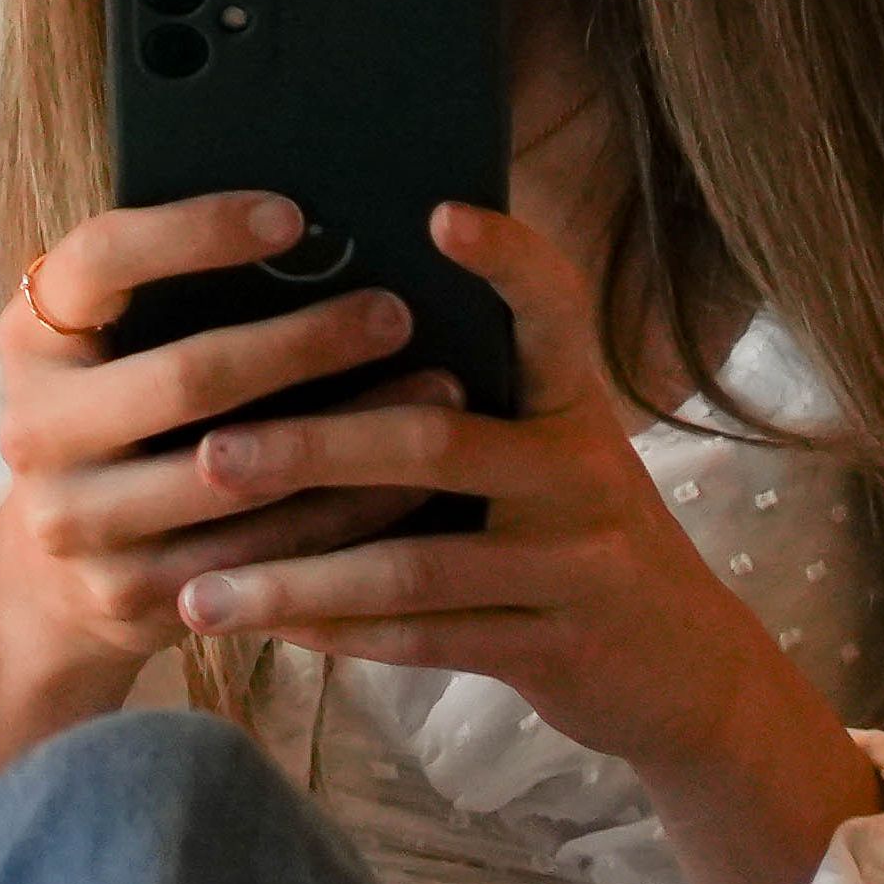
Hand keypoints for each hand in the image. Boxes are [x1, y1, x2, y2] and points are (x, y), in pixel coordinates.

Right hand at [0, 188, 464, 796]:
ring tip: (441, 390)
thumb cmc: (121, 415)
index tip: (294, 216)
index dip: (196, 232)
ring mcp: (76, 520)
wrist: (54, 574)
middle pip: (186, 377)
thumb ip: (175, 293)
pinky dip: (348, 515)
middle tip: (396, 313)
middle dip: (303, 343)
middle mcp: (35, 427)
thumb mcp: (112, 345)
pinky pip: (262, 554)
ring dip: (352, 432)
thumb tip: (323, 226)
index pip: (103, 258)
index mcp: (30, 335)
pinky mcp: (130, 593)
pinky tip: (416, 479)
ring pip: (238, 474)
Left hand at [163, 202, 882, 883]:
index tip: (437, 212)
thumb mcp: (545, 452)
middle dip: (312, 449)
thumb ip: (462, 400)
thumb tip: (306, 334)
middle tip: (208, 455)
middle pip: (435, 444)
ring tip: (198, 592)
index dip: (506, 257)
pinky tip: (261, 630)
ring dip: (296, 578)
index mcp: (574, 402)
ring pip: (414, 567)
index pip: (553, 309)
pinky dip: (337, 636)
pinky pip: (426, 640)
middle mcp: (585, 471)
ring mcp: (578, 564)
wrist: (685, 670)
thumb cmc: (570, 533)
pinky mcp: (558, 648)